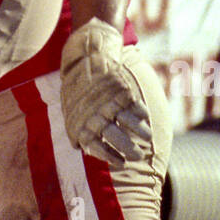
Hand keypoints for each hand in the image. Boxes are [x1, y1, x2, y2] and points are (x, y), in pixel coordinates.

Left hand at [60, 19, 151, 168]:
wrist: (86, 56)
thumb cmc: (77, 88)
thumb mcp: (70, 108)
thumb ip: (77, 128)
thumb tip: (80, 147)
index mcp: (82, 121)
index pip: (96, 146)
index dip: (109, 156)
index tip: (121, 163)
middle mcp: (97, 114)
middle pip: (115, 137)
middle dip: (128, 149)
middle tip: (138, 157)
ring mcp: (111, 101)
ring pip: (129, 122)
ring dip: (140, 133)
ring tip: (148, 141)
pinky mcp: (122, 89)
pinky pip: (135, 106)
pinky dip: (142, 115)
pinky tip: (147, 120)